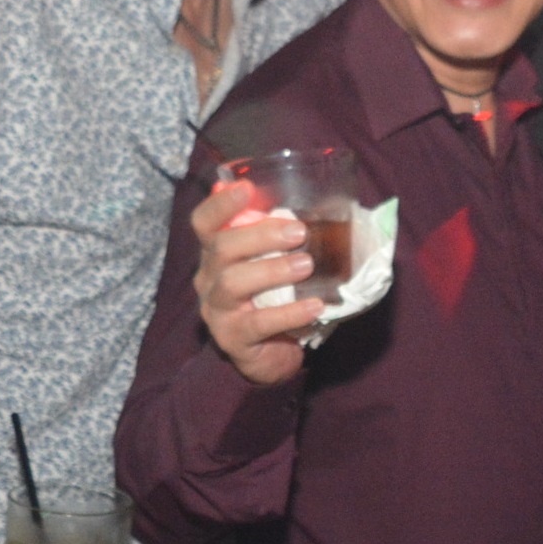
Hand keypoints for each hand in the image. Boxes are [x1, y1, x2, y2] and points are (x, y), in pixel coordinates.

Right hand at [192, 180, 324, 386]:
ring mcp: (217, 310)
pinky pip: (257, 323)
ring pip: (232, 283)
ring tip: (307, 265)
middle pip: (221, 248)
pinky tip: (314, 306)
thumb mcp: (278, 263)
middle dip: (261, 236)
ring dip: (272, 270)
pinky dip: (289, 313)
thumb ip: (289, 237)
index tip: (247, 188)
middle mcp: (208, 278)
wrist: (272, 355)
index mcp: (217, 253)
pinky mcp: (233, 338)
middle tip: (299, 232)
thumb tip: (337, 204)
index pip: (205, 222)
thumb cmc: (278, 298)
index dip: (220, 203)